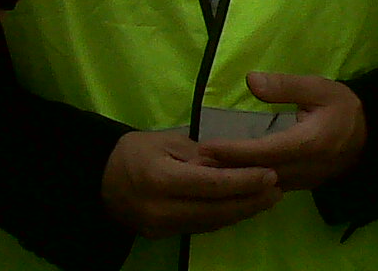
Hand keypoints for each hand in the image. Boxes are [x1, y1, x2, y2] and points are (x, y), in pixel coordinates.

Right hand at [101, 131, 281, 237]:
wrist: (99, 180)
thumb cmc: (133, 151)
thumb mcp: (165, 142)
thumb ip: (199, 155)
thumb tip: (233, 162)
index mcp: (162, 179)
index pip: (213, 185)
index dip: (245, 181)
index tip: (271, 174)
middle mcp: (163, 209)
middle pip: (217, 210)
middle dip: (251, 201)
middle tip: (279, 190)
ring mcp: (163, 226)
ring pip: (211, 223)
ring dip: (242, 212)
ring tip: (268, 199)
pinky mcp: (164, 235)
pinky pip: (201, 227)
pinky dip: (224, 217)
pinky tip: (242, 207)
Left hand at [201, 74, 366, 189]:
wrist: (372, 136)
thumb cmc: (343, 107)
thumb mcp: (319, 87)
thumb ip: (286, 85)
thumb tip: (251, 80)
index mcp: (307, 144)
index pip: (262, 152)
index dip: (234, 151)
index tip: (207, 147)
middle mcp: (302, 169)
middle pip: (257, 173)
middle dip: (225, 168)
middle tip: (193, 160)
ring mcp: (301, 182)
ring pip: (261, 185)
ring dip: (233, 177)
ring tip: (203, 168)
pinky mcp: (299, 186)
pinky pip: (268, 187)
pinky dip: (246, 181)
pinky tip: (228, 175)